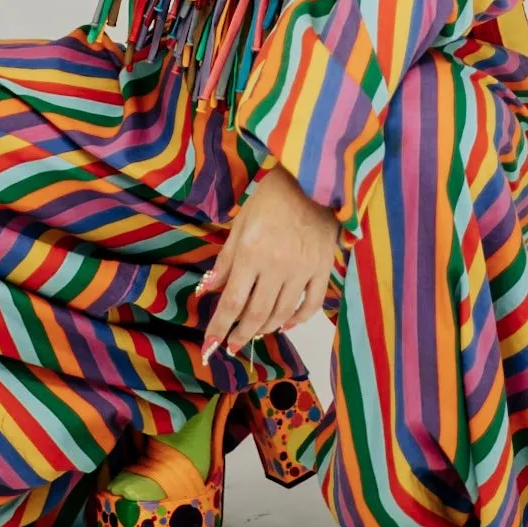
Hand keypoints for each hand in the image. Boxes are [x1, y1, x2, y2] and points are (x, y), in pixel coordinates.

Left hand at [196, 165, 339, 360]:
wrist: (311, 180)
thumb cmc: (270, 199)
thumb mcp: (240, 225)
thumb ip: (224, 261)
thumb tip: (205, 290)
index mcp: (251, 253)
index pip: (232, 302)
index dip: (219, 328)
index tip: (210, 346)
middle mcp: (277, 266)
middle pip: (256, 314)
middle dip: (240, 335)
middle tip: (232, 345)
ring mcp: (302, 270)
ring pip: (281, 314)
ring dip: (265, 329)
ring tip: (254, 333)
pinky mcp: (322, 269)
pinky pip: (310, 305)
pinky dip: (297, 320)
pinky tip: (285, 325)